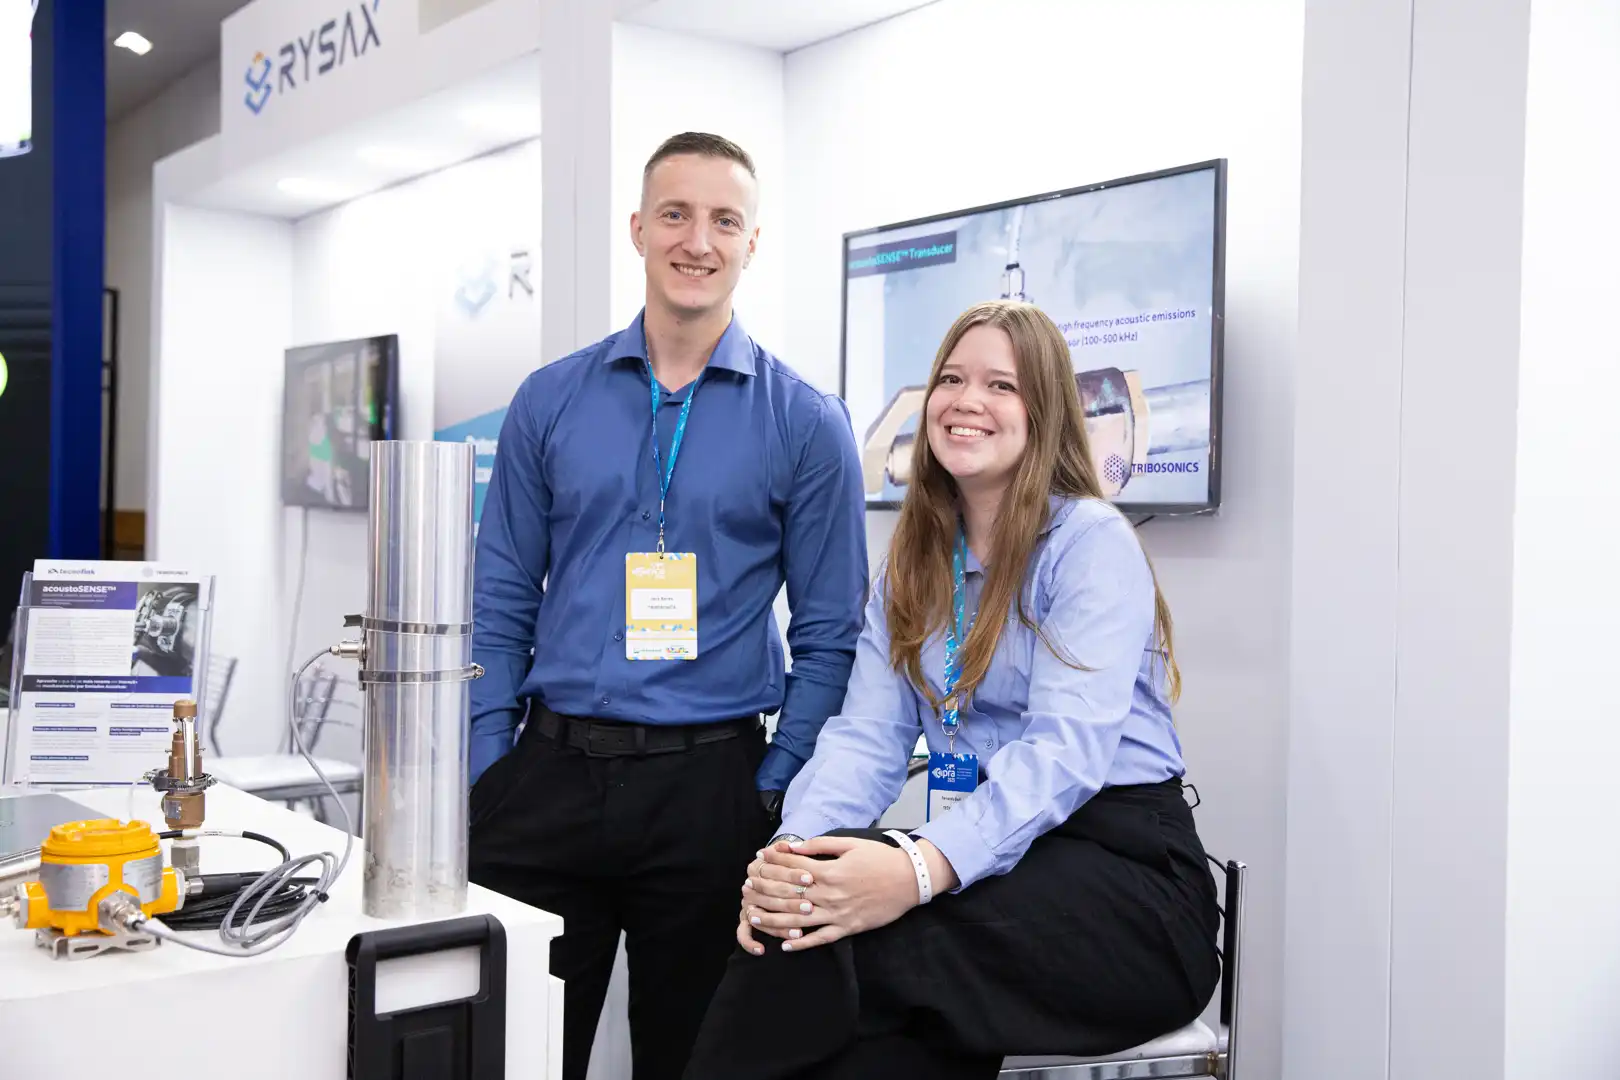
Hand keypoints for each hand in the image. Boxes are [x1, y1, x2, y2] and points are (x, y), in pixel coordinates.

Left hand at [738, 835, 936, 953]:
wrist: (909, 880)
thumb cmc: (880, 859)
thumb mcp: (851, 844)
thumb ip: (821, 845)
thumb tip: (796, 846)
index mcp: (829, 871)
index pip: (793, 867)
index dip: (773, 862)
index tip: (758, 858)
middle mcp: (829, 894)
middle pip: (789, 894)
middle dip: (765, 890)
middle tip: (747, 888)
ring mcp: (838, 914)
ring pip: (798, 920)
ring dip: (773, 918)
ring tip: (754, 916)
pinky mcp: (848, 928)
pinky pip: (821, 939)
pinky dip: (802, 944)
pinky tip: (785, 945)